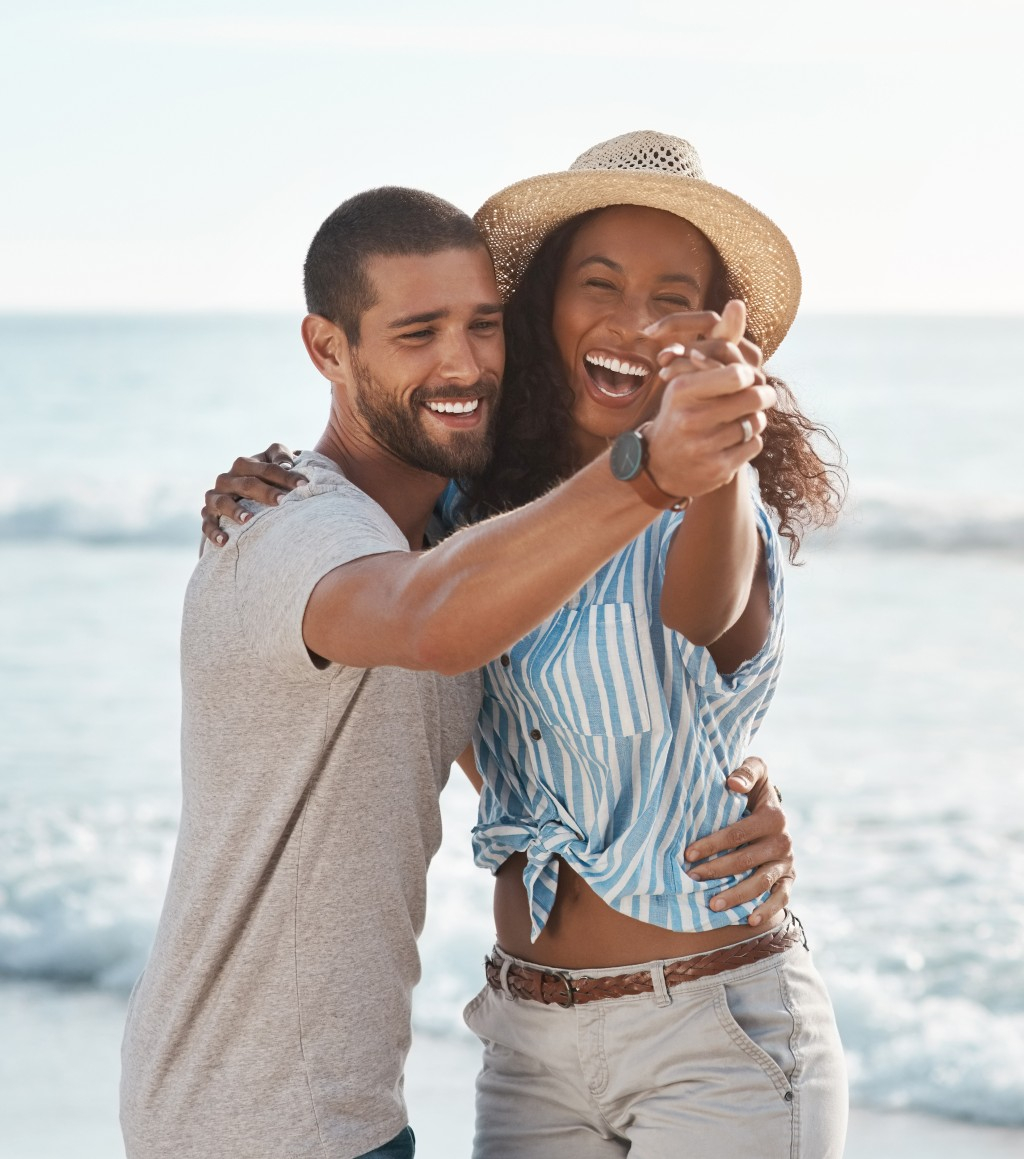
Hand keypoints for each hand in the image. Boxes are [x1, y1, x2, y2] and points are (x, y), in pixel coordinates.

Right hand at [201, 444, 305, 545]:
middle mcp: (227, 479)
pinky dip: (213, 532)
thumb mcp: (271, 461)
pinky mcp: (208, 515)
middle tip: (283, 502)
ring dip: (235, 511)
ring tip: (249, 519)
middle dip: (266, 493)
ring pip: (222, 502)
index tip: (304, 485)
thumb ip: (280, 456)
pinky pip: (207, 524)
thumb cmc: (264, 476)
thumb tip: (287, 464)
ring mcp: (215, 497)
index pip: (267, 468)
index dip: (286, 476)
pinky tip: (224, 540)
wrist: (240, 491)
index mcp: (244, 465)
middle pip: (247, 484)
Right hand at [642, 301, 774, 498]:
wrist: (658, 465)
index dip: (749, 375)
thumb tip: (738, 303)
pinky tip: (737, 439)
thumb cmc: (680, 411)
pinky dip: (751, 441)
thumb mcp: (689, 375)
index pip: (737, 375)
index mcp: (682, 390)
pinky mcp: (717, 470)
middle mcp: (690, 419)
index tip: (747, 377)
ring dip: (756, 419)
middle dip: (763, 395)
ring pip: (755, 423)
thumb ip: (718, 341)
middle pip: (752, 398)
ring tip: (747, 417)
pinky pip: (753, 446)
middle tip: (763, 395)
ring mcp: (703, 447)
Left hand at [684, 755, 793, 926]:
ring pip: (761, 883)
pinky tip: (749, 919)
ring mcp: (787, 862)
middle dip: (717, 871)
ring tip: (712, 904)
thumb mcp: (756, 772)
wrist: (773, 806)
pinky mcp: (790, 878)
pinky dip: (768, 910)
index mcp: (773, 816)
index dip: (712, 844)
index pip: (738, 833)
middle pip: (746, 860)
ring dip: (736, 895)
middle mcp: (783, 841)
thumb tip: (732, 783)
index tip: (688, 853)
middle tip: (692, 878)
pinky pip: (782, 898)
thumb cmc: (754, 788)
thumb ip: (746, 772)